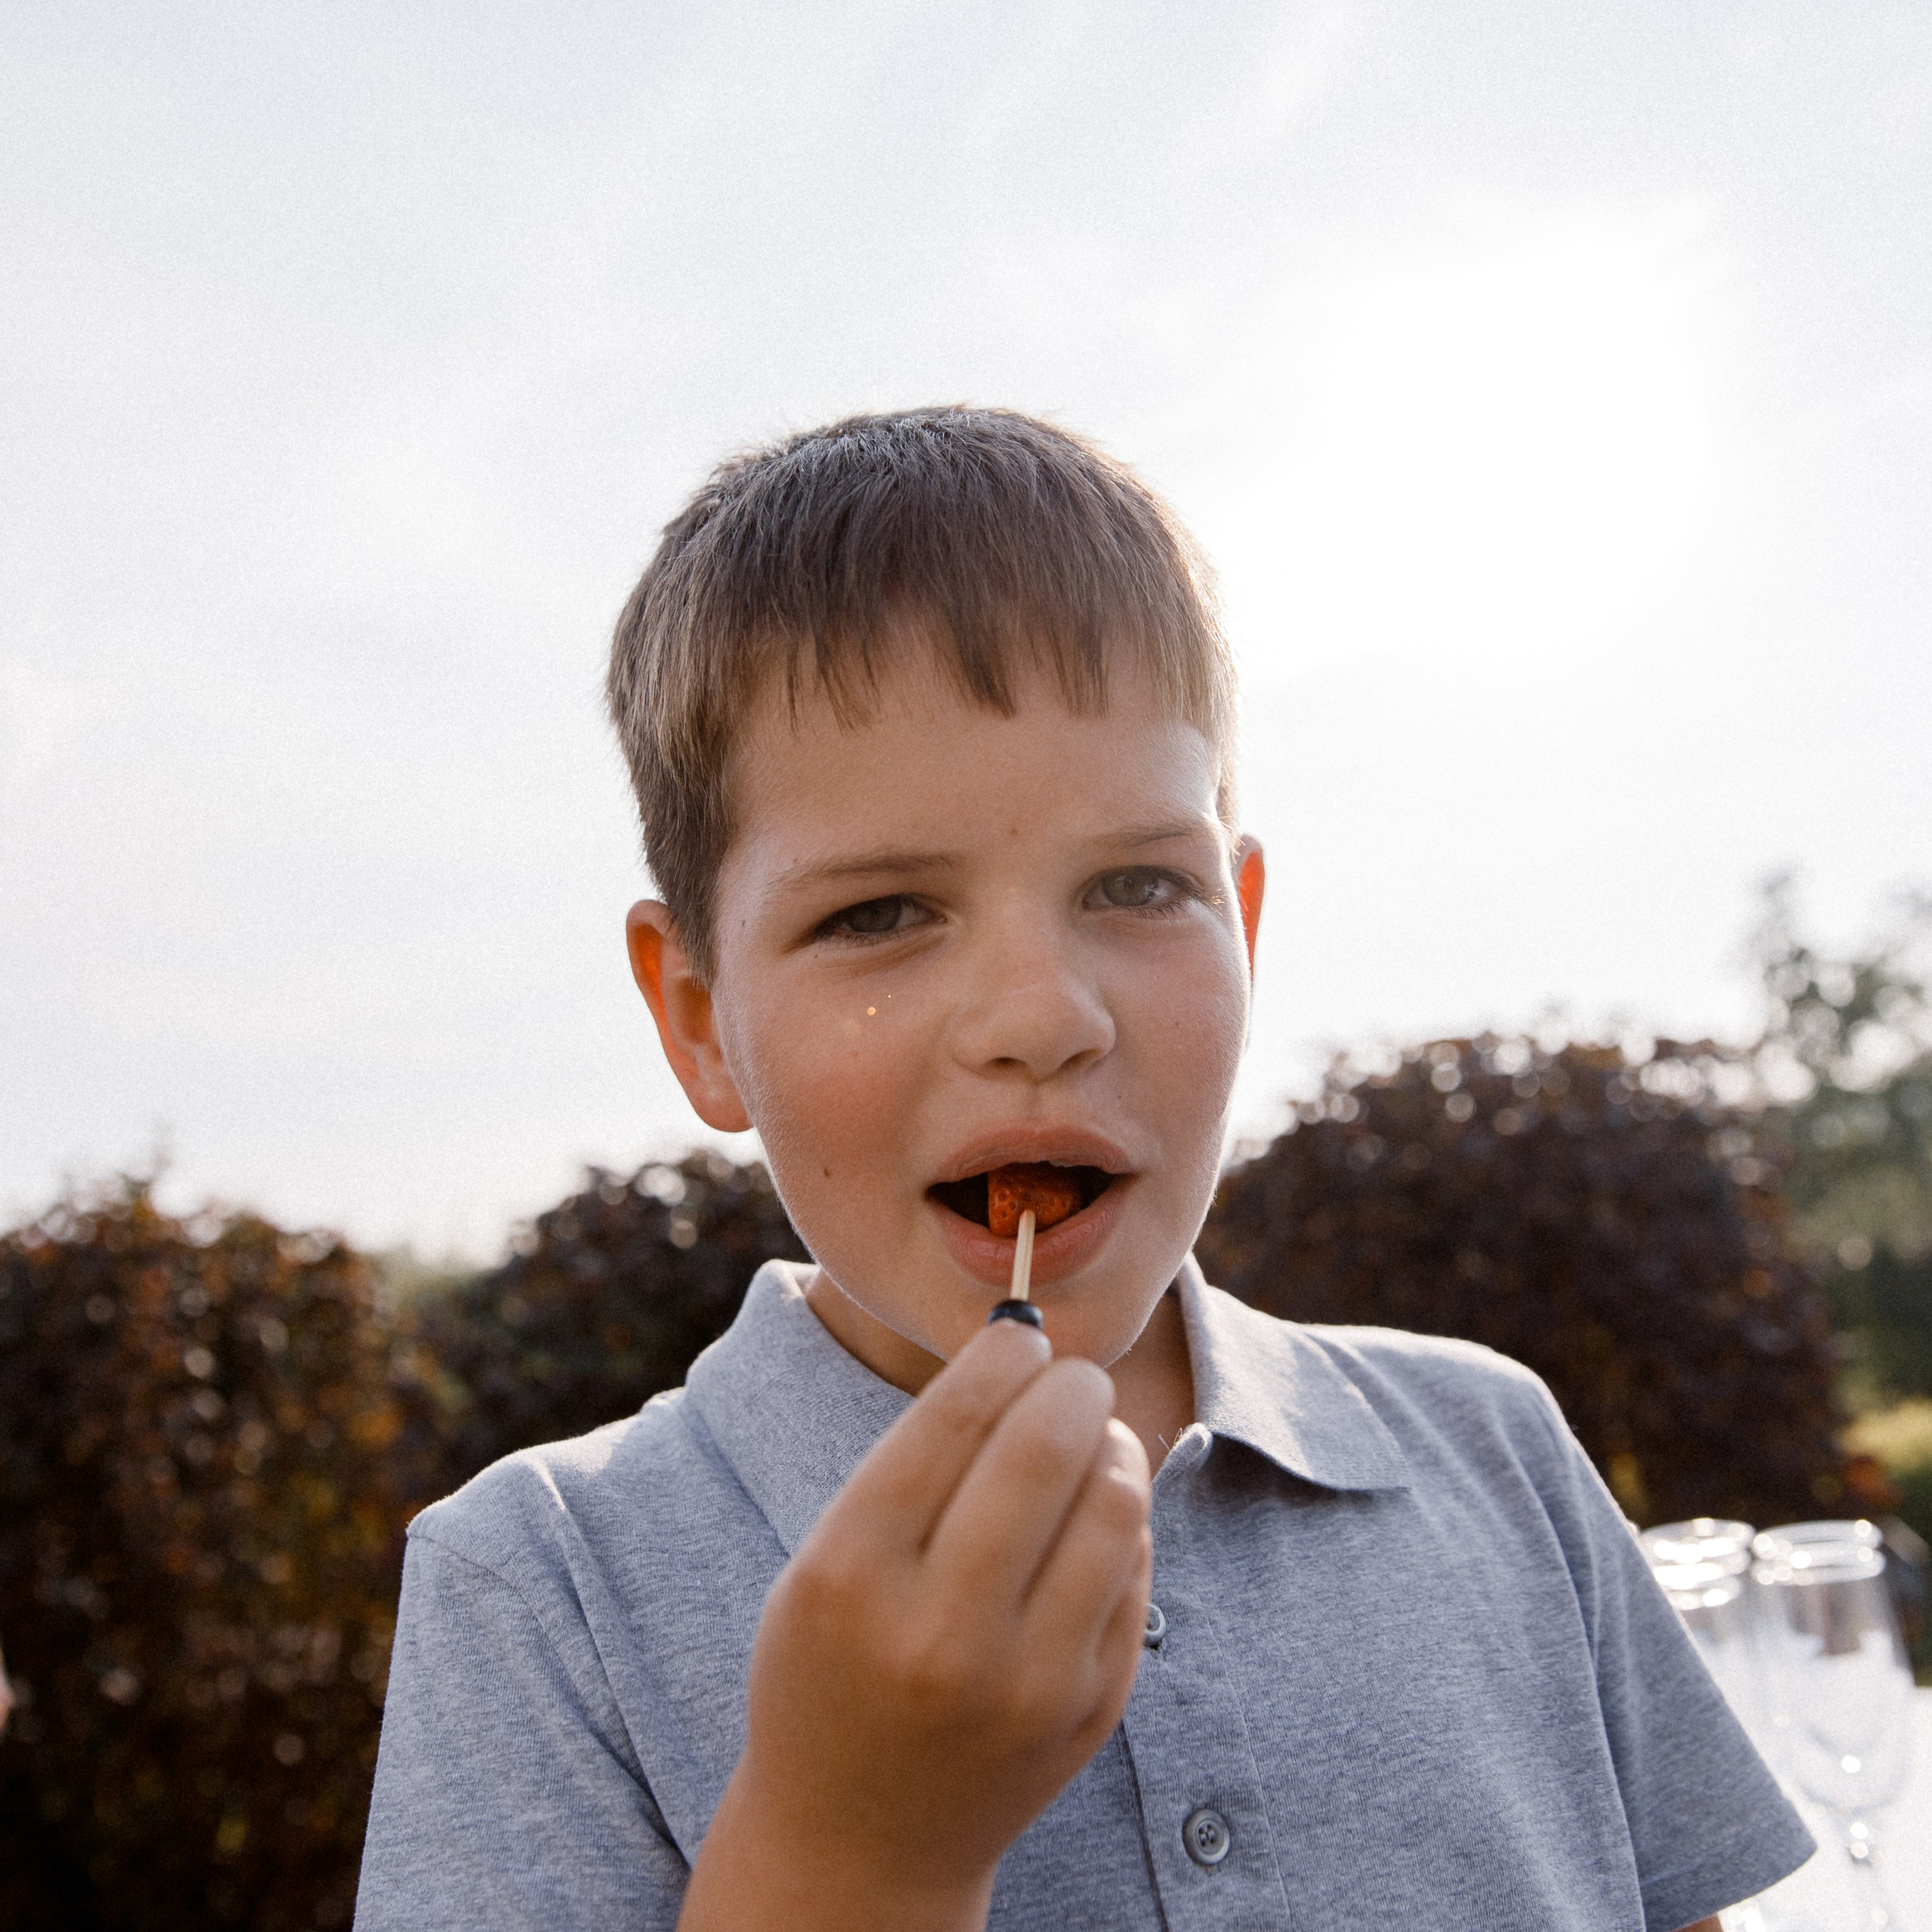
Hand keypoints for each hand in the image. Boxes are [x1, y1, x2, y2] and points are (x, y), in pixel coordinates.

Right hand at [680, 1317, 1151, 1930]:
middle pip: (1047, 1449)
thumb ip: (917, 1463)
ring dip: (1114, 1444)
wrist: (860, 1837)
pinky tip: (1091, 1520)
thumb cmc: (837, 1660)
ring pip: (1114, 1503)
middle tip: (1073, 1378)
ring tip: (1092, 1439)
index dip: (1004, 1357)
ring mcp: (1027, 1680)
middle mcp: (940, 1632)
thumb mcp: (827, 1558)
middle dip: (1074, 1386)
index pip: (953, 1418)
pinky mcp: (1091, 1709)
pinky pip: (1136, 1569)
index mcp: (851, 1576)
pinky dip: (1123, 1520)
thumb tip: (1028, 1349)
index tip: (1020, 1339)